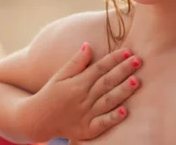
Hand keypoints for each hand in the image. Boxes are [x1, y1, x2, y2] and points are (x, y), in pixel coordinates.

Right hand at [20, 43, 142, 141]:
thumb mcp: (60, 75)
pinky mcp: (87, 130)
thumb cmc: (51, 94)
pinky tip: (124, 112)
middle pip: (106, 82)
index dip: (114, 59)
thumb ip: (76, 62)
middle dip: (123, 71)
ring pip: (108, 101)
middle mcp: (83, 98)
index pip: (99, 68)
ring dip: (122, 91)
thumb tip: (88, 45)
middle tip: (138, 60)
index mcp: (77, 83)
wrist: (36, 120)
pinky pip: (101, 124)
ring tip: (136, 81)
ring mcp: (86, 115)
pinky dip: (112, 118)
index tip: (128, 50)